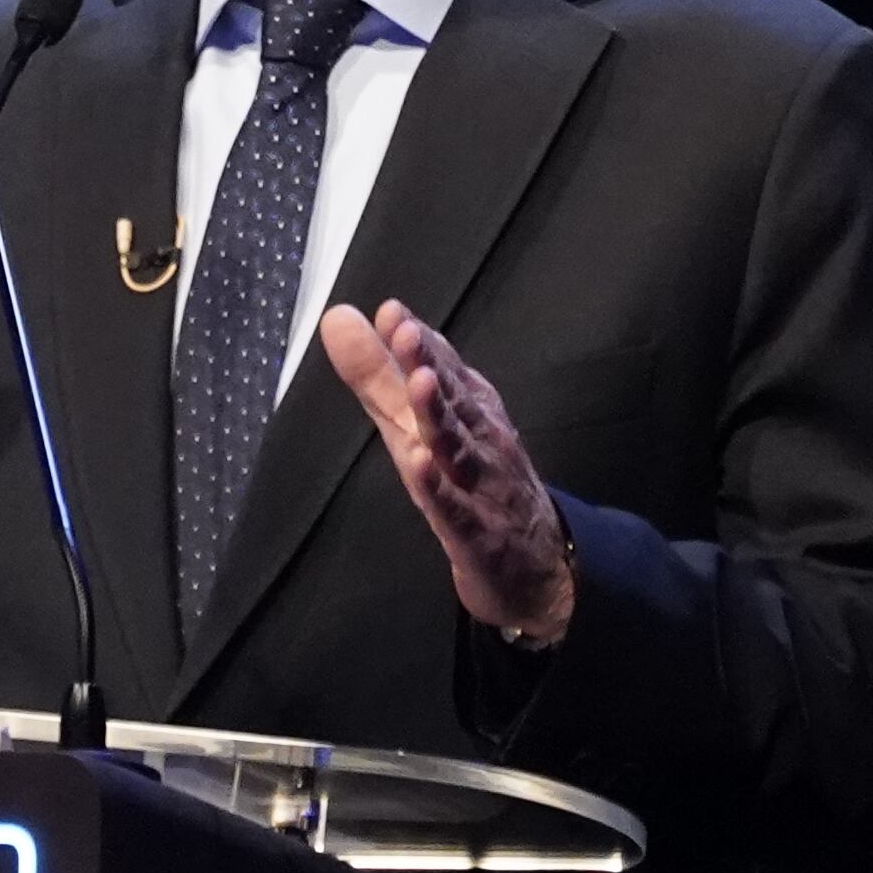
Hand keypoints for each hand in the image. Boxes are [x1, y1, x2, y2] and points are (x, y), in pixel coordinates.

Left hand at [320, 298, 575, 644]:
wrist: (532, 562)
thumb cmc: (471, 478)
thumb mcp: (418, 425)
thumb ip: (380, 375)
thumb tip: (339, 318)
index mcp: (466, 409)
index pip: (443, 368)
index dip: (419, 341)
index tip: (392, 310)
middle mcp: (478, 438)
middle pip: (452, 398)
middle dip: (429, 363)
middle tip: (404, 331)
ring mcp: (482, 485)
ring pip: (458, 446)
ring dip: (439, 415)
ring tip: (419, 382)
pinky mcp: (478, 532)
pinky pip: (457, 509)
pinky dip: (440, 488)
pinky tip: (420, 465)